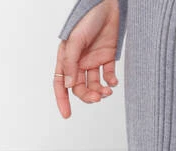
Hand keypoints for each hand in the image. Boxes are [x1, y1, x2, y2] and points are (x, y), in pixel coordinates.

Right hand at [53, 0, 120, 118]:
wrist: (108, 5)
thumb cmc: (88, 18)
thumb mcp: (76, 41)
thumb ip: (72, 63)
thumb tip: (70, 85)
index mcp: (67, 57)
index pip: (61, 83)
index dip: (63, 99)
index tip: (67, 114)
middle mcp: (79, 61)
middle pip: (80, 87)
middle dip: (88, 96)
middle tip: (98, 97)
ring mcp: (93, 59)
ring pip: (94, 84)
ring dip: (100, 91)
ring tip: (108, 91)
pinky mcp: (107, 57)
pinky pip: (108, 75)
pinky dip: (111, 82)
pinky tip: (114, 82)